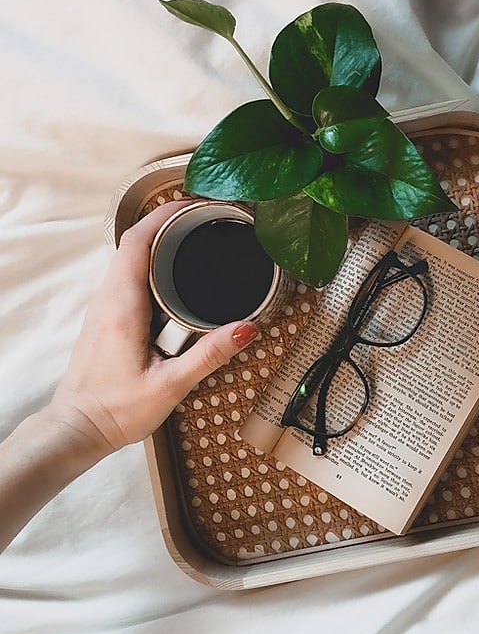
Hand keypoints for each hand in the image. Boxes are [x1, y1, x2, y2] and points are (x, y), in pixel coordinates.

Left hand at [47, 201, 259, 456]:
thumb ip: (210, 355)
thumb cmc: (116, 411)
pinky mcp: (105, 320)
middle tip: (201, 218)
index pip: (136, 242)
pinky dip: (149, 266)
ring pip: (128, 260)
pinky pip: (126, 279)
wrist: (78, 429)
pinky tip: (173, 277)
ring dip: (157, 244)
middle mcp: (107, 301)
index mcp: (122, 307)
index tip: (190, 204)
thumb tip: (245, 328)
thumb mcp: (171, 385)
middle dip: (166, 223)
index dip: (161, 216)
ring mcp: (103, 309)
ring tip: (192, 239)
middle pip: (132, 243)